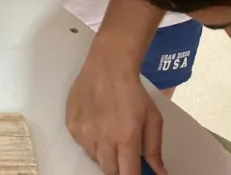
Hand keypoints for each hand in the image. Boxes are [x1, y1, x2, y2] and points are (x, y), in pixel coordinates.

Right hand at [66, 39, 166, 174]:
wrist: (108, 66)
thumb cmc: (133, 92)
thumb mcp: (153, 119)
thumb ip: (154, 149)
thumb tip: (160, 174)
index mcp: (126, 138)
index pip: (128, 174)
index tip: (136, 172)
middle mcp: (102, 138)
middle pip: (109, 170)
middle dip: (119, 167)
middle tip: (124, 152)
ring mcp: (84, 132)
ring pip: (94, 158)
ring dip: (104, 154)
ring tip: (110, 135)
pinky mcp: (71, 126)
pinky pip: (82, 145)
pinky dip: (90, 142)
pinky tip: (97, 125)